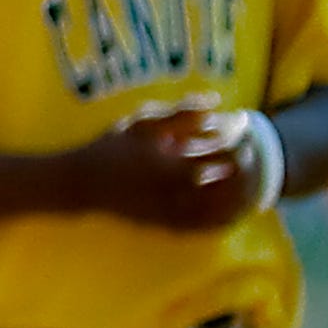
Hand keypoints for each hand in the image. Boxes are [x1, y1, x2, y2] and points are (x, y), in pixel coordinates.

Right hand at [74, 100, 256, 233]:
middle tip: (248, 147)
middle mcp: (180, 191)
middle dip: (243, 160)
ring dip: (236, 191)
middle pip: (229, 178)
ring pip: (220, 206)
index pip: (226, 148)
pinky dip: (217, 219)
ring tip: (242, 177)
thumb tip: (217, 101)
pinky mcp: (164, 224)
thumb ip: (181, 112)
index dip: (240, 133)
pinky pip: (201, 226)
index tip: (244, 121)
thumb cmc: (109, 147)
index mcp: (178, 164)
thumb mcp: (142, 122)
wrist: (79, 184)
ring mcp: (173, 210)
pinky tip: (224, 210)